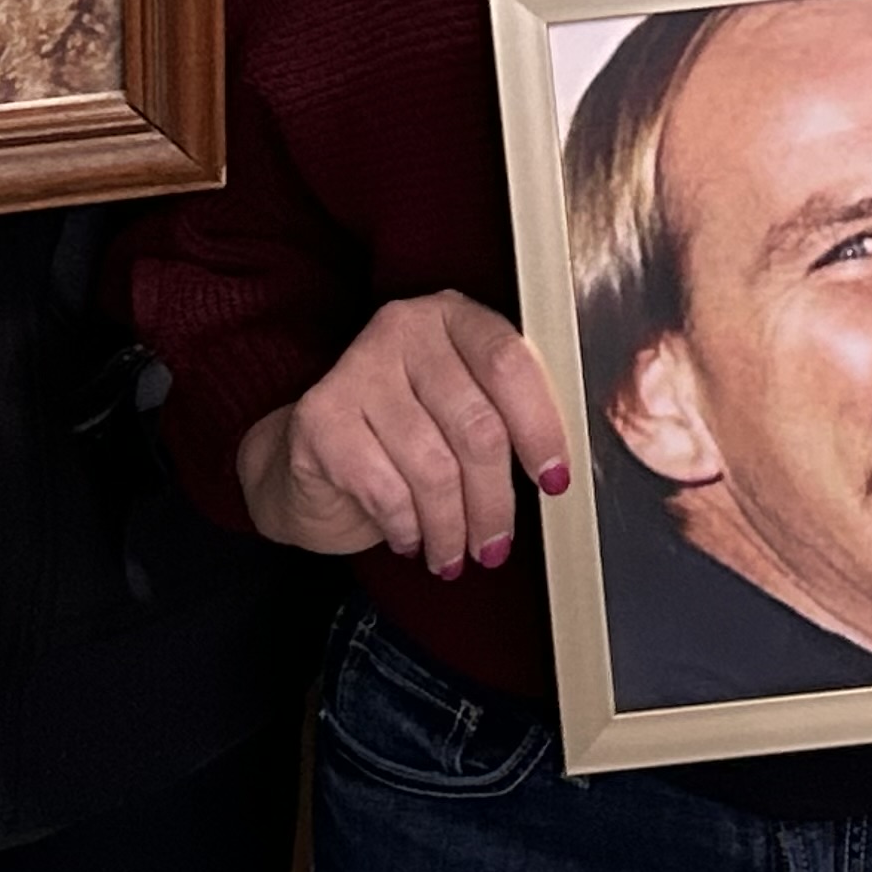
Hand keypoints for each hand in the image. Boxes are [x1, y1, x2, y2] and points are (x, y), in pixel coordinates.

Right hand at [238, 292, 572, 576]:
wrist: (313, 457)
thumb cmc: (405, 435)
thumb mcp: (462, 411)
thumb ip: (506, 419)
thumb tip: (557, 476)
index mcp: (454, 317)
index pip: (510, 364)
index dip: (540, 429)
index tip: (554, 482)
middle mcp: (405, 328)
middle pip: (476, 425)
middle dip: (494, 501)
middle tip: (495, 545)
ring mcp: (358, 367)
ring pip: (434, 467)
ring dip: (451, 528)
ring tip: (452, 554)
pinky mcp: (321, 416)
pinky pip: (386, 490)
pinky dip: (407, 528)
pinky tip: (410, 539)